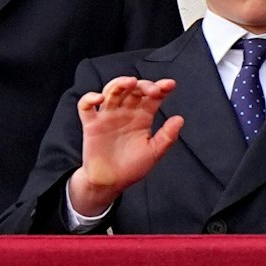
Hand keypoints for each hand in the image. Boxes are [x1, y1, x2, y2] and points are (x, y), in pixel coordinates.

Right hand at [67, 76, 183, 216]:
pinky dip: (90, 98)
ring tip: (130, 82)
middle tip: (152, 90)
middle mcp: (125, 113)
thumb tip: (180, 119)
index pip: (151, 97)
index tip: (169, 85)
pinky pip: (86, 106)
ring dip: (120, 83)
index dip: (161, 88)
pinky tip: (100, 98)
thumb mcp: (153, 153)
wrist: (110, 183)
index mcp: (142, 117)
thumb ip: (167, 136)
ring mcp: (107, 116)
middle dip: (143, 85)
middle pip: (133, 89)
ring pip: (111, 91)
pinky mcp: (91, 124)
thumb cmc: (132, 168)